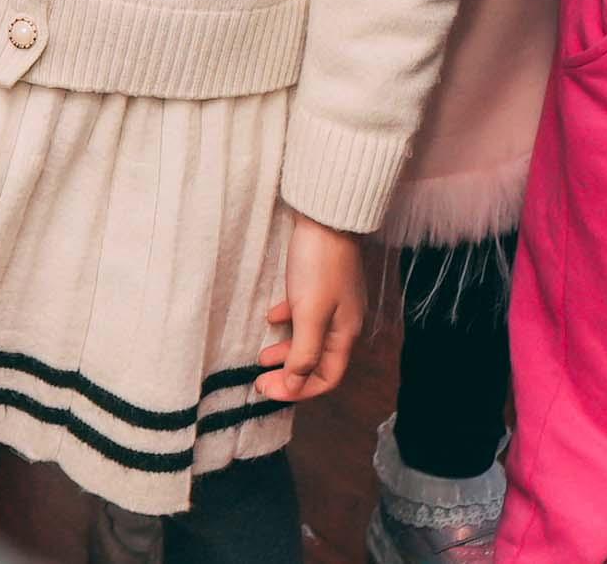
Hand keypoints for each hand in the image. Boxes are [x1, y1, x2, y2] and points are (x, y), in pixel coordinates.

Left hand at [258, 210, 363, 402]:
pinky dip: (287, 322)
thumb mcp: (310, 313)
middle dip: (289, 375)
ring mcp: (332, 302)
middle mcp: (343, 322)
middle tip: (261, 379)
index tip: (270, 390)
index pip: (327, 377)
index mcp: (345, 333)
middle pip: (317, 362)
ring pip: (308, 339)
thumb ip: (304, 352)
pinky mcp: (321, 285)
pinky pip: (304, 314)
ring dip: (286, 351)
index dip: (299, 390)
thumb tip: (295, 385)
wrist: (326, 216)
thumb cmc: (319, 266)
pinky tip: (272, 317)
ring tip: (261, 355)